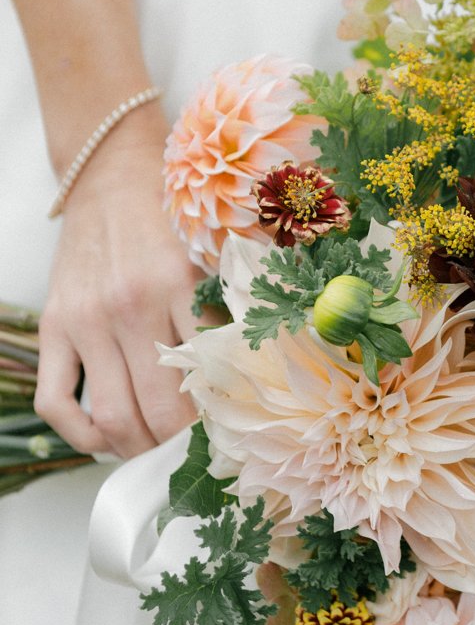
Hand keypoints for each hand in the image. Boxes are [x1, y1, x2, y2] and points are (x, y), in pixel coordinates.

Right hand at [35, 106, 202, 457]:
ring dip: (138, 448)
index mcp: (182, 287)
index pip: (209, 380)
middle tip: (198, 454)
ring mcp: (87, 319)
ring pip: (113, 417)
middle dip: (181, 448)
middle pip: (160, 412)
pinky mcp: (54, 326)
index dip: (224, 423)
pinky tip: (106, 437)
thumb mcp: (215, 251)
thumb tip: (270, 371)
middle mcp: (132, 306)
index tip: (236, 438)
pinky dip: (81, 435)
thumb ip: (236, 305)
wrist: (112, 171)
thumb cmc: (172, 216)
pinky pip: (56, 402)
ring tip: (157, 450)